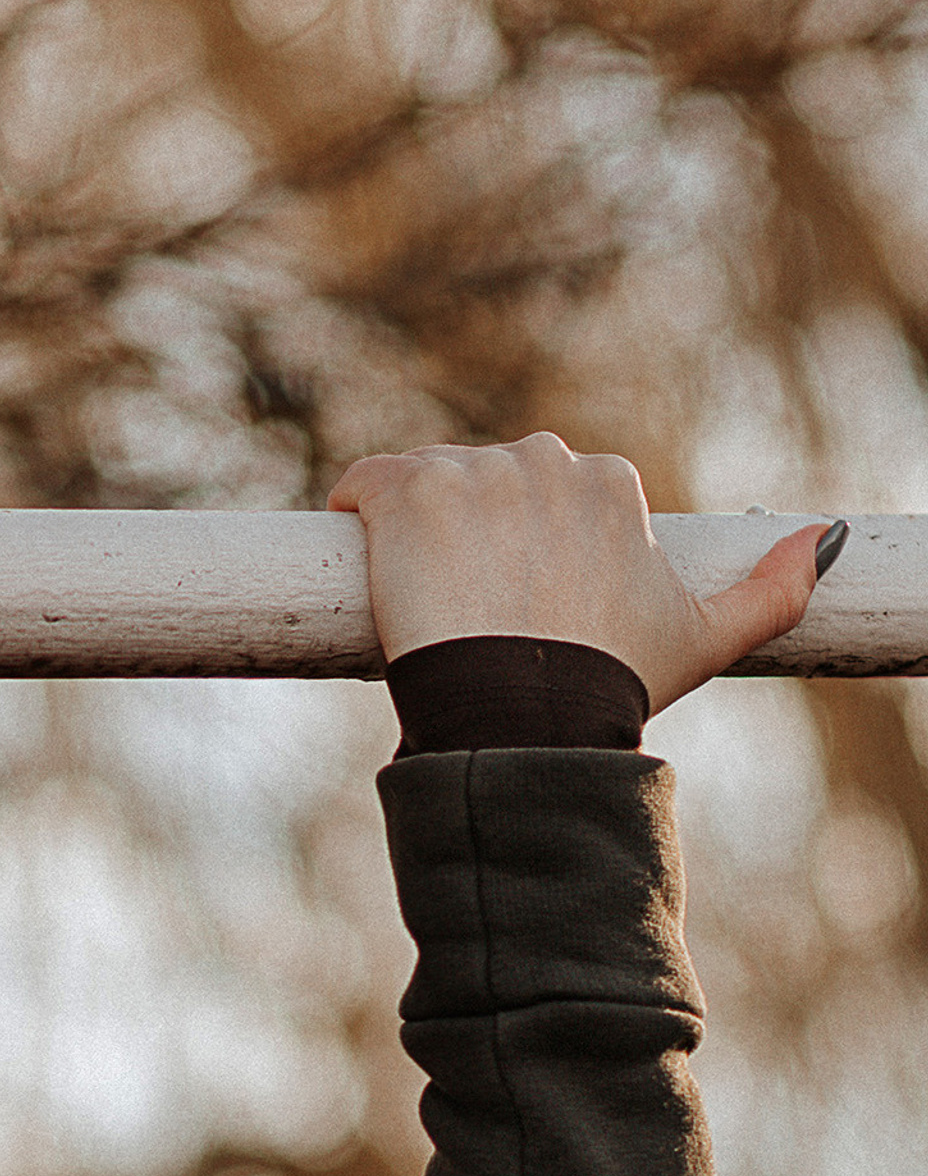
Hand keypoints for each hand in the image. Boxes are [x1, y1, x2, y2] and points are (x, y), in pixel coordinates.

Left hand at [327, 433, 831, 713]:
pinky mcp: (408, 494)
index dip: (521, 545)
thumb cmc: (610, 683)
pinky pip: (364, 481)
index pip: (546, 491)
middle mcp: (543, 462)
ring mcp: (473, 474)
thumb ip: (771, 589)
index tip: (512, 598)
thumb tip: (822, 538)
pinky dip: (354, 507)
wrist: (527, 713)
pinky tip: (356, 550)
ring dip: (414, 529)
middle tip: (464, 606)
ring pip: (426, 483)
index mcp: (607, 483)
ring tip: (416, 596)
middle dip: (470, 531)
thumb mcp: (708, 638)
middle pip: (485, 481)